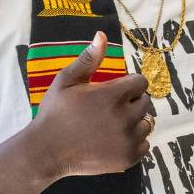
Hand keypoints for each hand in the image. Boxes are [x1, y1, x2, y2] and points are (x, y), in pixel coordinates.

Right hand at [30, 32, 152, 181]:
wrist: (46, 151)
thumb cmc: (55, 113)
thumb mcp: (66, 81)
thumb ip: (88, 59)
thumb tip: (101, 35)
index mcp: (112, 95)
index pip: (141, 82)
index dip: (129, 84)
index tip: (116, 91)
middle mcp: (124, 117)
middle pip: (145, 102)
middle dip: (132, 102)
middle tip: (111, 109)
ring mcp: (127, 139)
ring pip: (146, 123)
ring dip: (135, 122)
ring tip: (113, 124)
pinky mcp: (128, 157)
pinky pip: (144, 144)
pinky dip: (134, 142)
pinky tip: (115, 140)